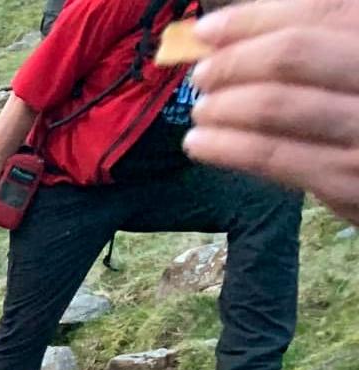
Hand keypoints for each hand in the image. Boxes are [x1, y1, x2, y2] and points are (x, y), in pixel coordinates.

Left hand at [184, 0, 358, 223]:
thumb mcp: (355, 66)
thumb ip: (313, 42)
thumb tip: (232, 33)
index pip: (320, 10)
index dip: (252, 19)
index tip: (206, 30)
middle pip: (291, 54)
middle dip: (232, 63)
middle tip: (202, 77)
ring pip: (274, 104)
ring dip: (222, 105)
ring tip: (203, 110)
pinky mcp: (347, 180)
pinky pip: (271, 155)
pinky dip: (224, 146)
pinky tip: (200, 143)